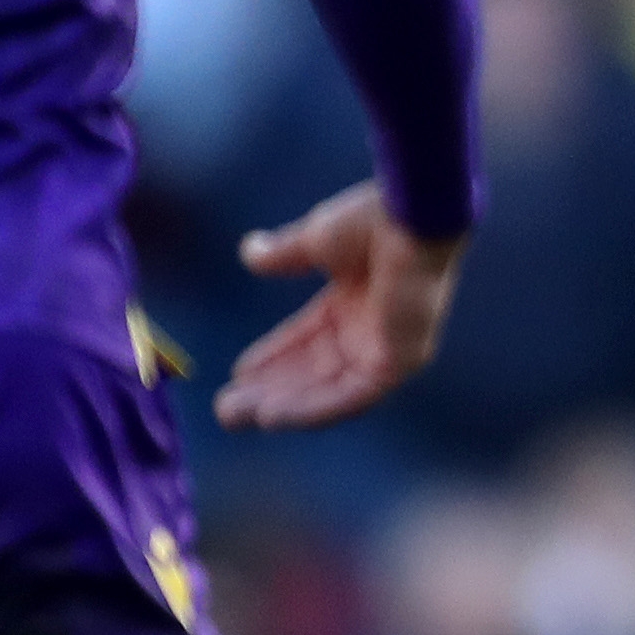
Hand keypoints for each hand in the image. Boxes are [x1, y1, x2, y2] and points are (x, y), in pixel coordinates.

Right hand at [216, 183, 465, 429]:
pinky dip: (313, 408)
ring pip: (328, 390)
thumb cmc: (373, 221)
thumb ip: (285, 254)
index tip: (238, 373)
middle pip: (315, 372)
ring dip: (283, 406)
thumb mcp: (315, 240)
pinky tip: (272, 416)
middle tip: (226, 409)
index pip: (310, 340)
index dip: (273, 358)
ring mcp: (388, 349)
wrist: (409, 218)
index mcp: (358, 300)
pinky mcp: (400, 363)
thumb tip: (250, 253)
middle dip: (269, 390)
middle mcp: (374, 329)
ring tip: (235, 416)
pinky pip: (351, 397)